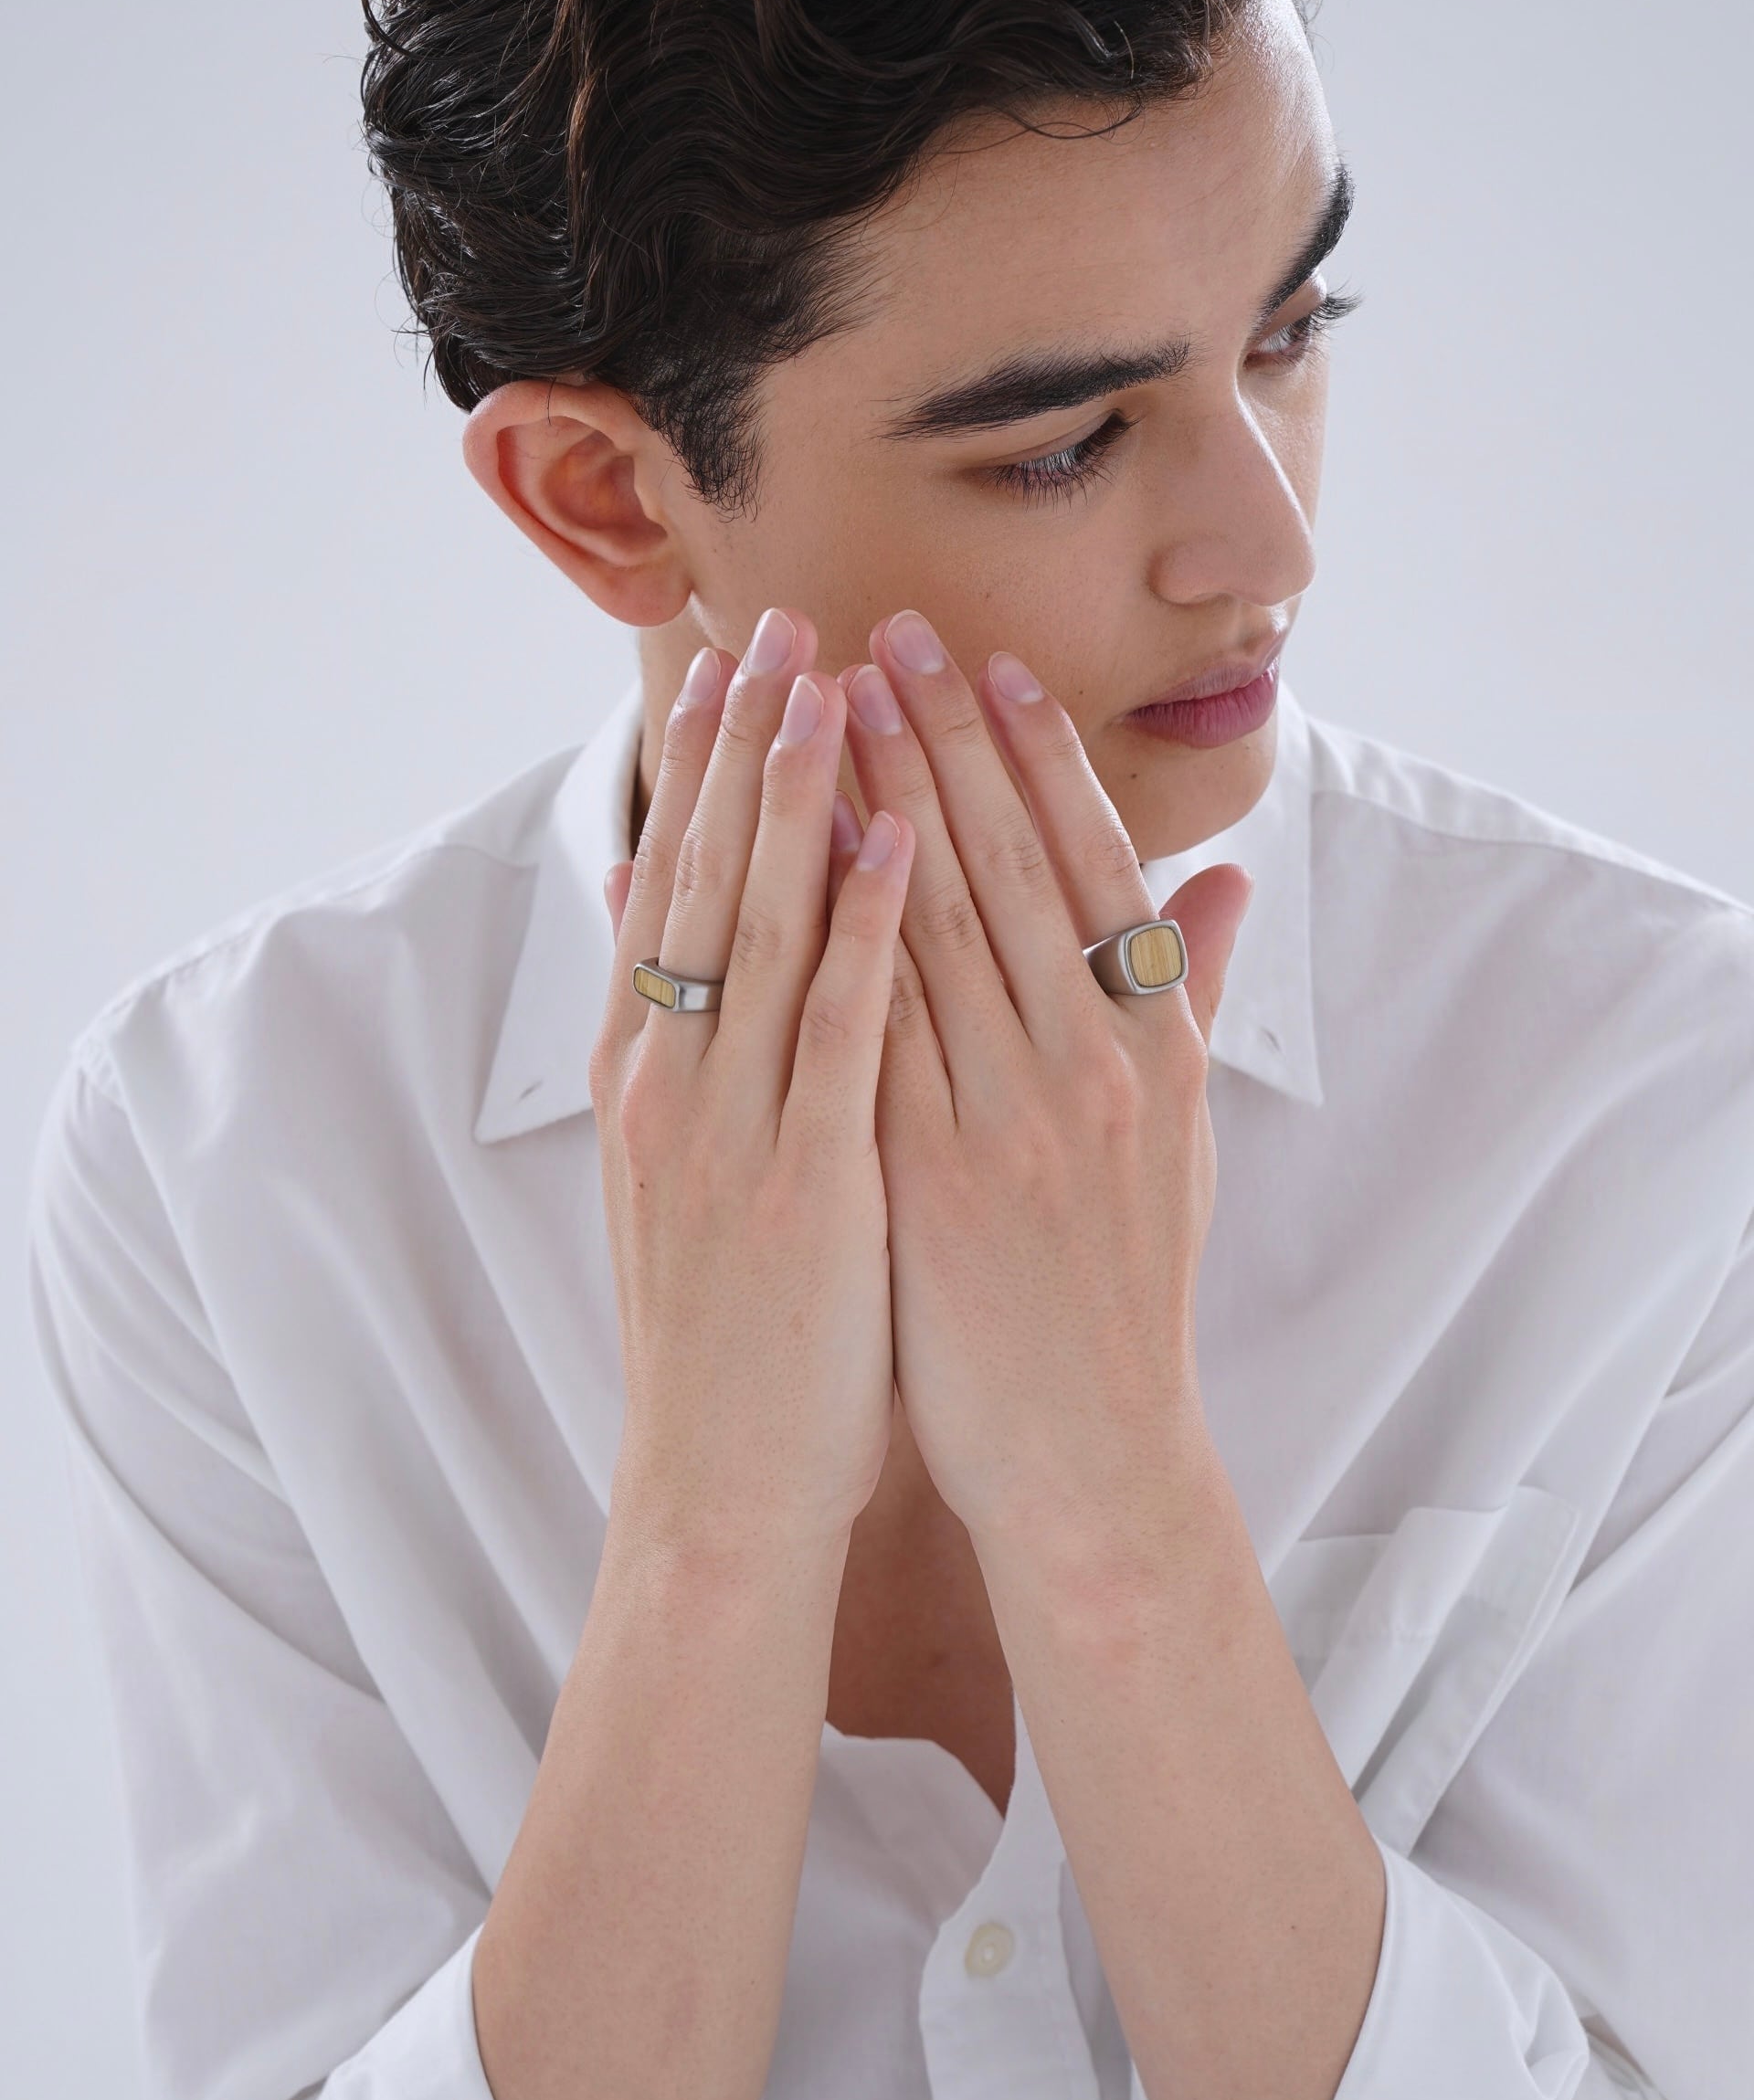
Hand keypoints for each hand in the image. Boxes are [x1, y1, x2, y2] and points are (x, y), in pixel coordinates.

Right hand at [593, 608, 914, 1554]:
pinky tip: (895, 837)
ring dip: (798, 795)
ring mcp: (727, 1124)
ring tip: (831, 680)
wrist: (719, 1479)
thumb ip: (675, 1034)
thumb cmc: (728, 1322)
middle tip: (776, 620)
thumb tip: (649, 903)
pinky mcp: (799, 1177)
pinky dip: (863, 925)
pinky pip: (835, 1027)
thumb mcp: (681, 1167)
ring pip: (761, 926)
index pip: (674, 885)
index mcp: (649, 1072)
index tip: (740, 660)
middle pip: (704, 877)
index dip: (708, 769)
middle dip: (744, 744)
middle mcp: (671, 1078)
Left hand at [835, 612, 1253, 1555]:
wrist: (1084, 1449)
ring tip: (825, 704)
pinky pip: (864, 1030)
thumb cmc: (1125, 1286)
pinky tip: (777, 860)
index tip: (983, 663)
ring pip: (926, 930)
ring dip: (871, 805)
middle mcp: (1086, 1070)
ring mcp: (1003, 1123)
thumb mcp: (1182, 1138)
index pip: (1089, 867)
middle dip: (936, 741)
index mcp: (1153, 1050)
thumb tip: (1221, 882)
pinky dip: (821, 935)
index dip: (1032, 758)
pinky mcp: (925, 1178)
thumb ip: (1184, 1001)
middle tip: (884, 632)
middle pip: (1001, 870)